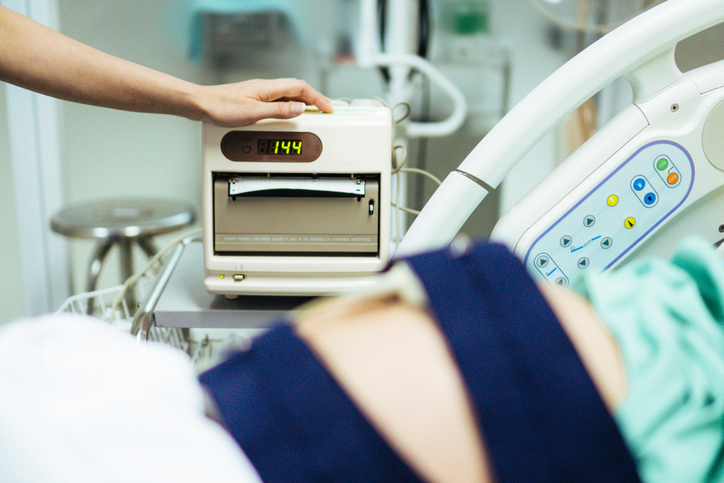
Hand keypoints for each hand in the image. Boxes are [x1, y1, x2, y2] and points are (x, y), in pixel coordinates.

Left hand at [194, 78, 333, 126]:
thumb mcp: (254, 113)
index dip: (318, 98)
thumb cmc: (221, 107)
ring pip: (288, 94)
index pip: (301, 89)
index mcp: (268, 88)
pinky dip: (290, 106)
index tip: (328, 108)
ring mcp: (259, 93)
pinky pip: (278, 100)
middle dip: (314, 99)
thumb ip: (279, 111)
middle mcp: (265, 88)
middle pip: (297, 89)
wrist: (201, 105)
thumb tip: (299, 109)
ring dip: (303, 102)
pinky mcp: (253, 99)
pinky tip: (289, 113)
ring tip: (312, 112)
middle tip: (325, 110)